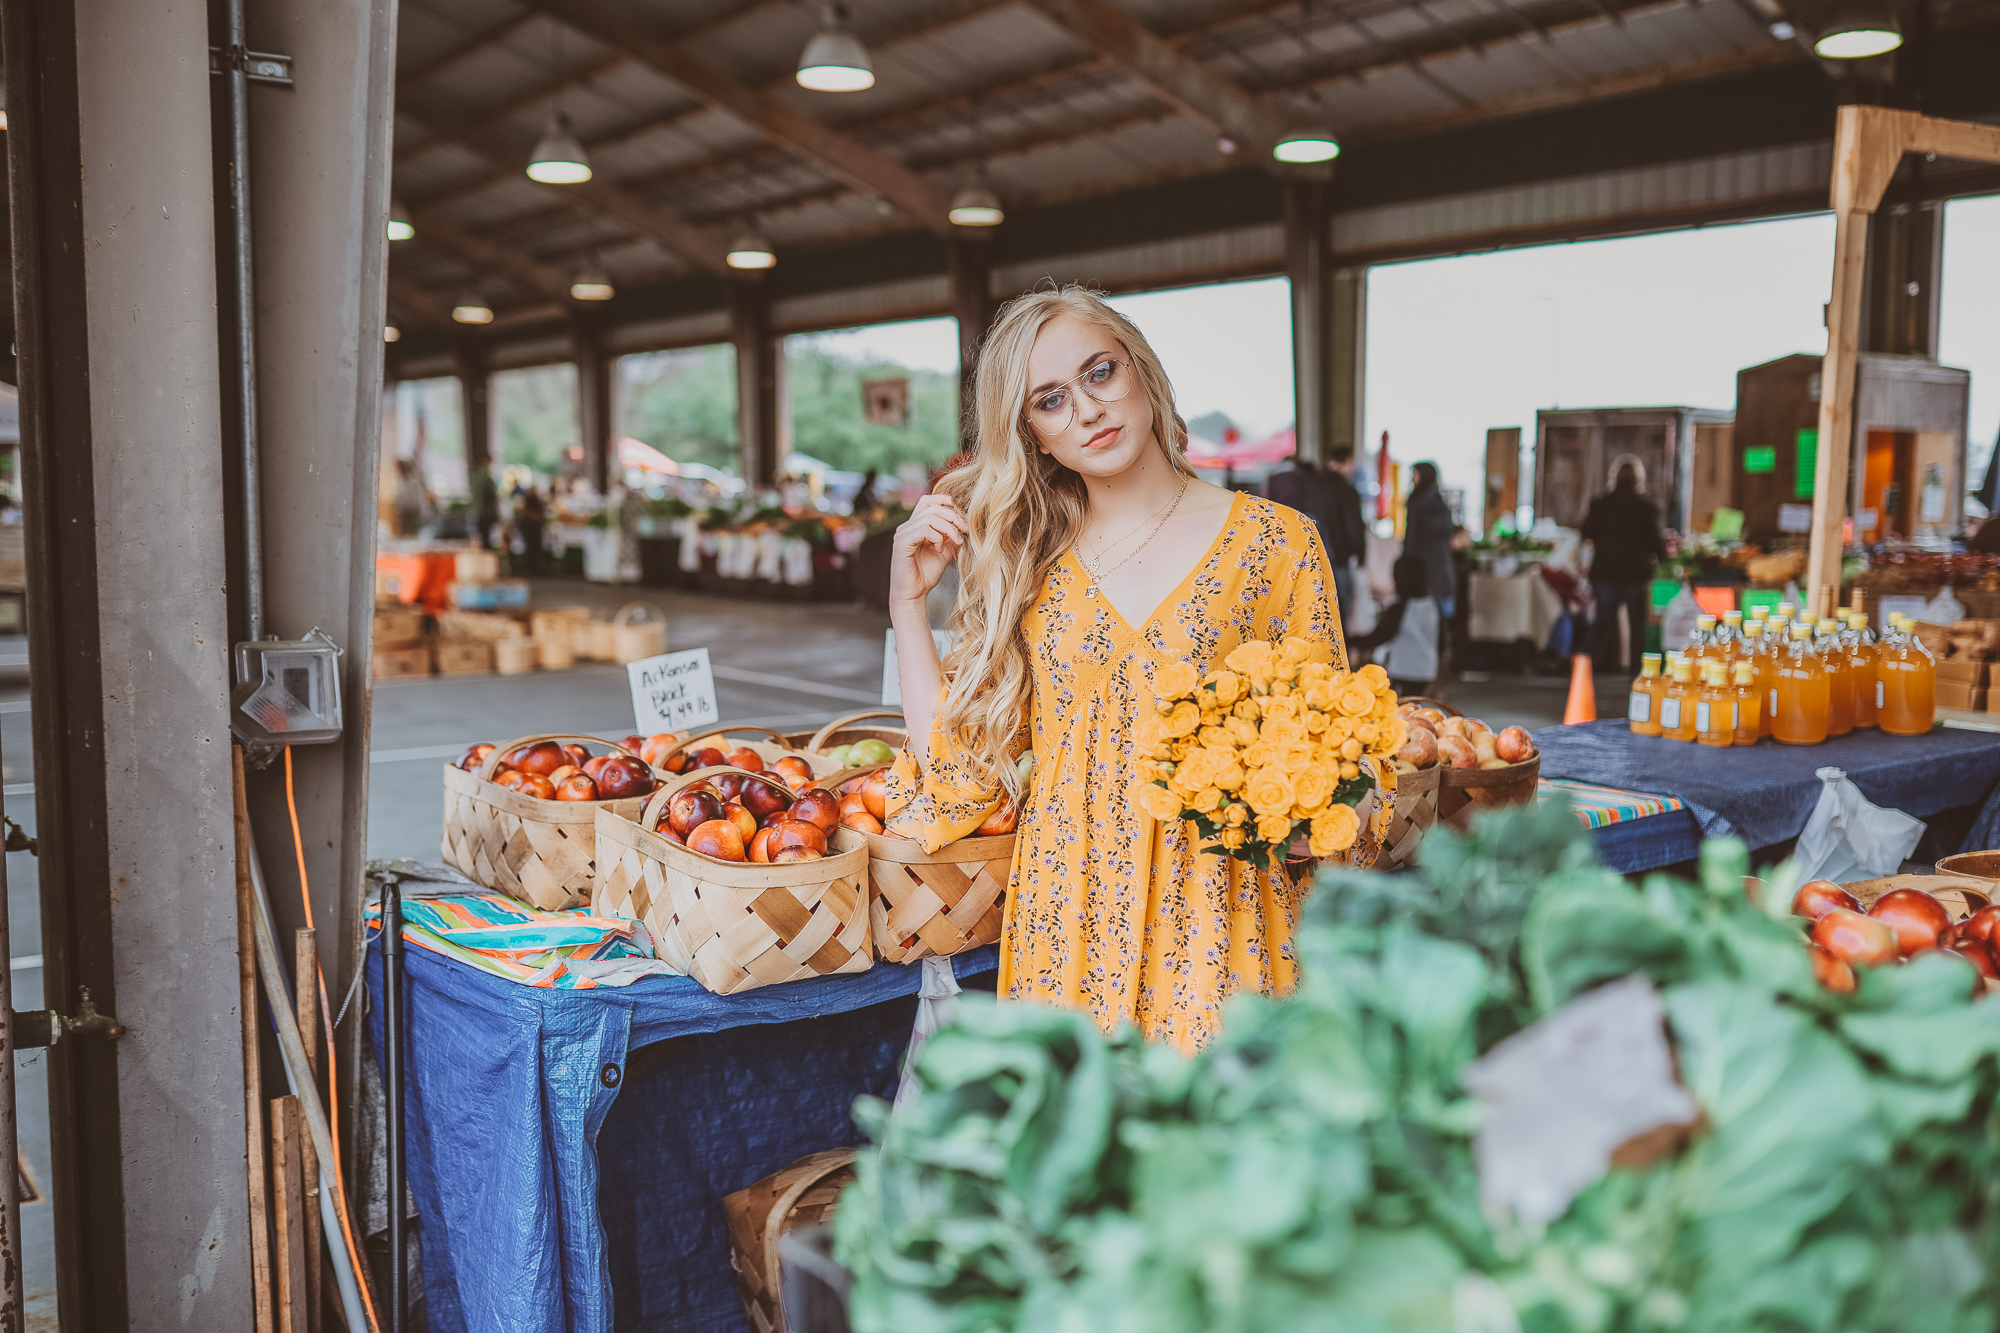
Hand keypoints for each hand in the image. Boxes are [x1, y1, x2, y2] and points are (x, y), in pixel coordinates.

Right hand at [890, 493, 967, 608]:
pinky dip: (936, 538)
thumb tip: (965, 525)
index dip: (944, 500)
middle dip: (953, 517)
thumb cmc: (926, 575)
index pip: (927, 501)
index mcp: (915, 526)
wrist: (913, 594)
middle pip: (932, 507)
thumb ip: (951, 538)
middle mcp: (907, 527)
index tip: (960, 515)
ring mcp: (903, 534)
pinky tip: (938, 550)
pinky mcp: (902, 543)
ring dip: (948, 529)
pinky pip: (923, 529)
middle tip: (964, 530)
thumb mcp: (944, 553)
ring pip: (930, 518)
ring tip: (955, 543)